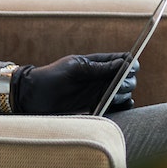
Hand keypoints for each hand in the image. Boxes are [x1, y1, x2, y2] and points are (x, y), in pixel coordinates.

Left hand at [14, 52, 136, 115]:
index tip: (131, 68)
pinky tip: (123, 104)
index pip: (124, 60)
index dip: (131, 64)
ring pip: (124, 93)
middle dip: (127, 81)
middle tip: (118, 86)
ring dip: (123, 94)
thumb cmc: (53, 77)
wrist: (35, 96)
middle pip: (128, 78)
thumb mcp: (76, 68)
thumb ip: (99, 68)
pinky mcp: (97, 106)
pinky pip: (117, 107)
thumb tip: (123, 64)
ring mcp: (100, 92)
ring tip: (113, 95)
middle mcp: (102, 77)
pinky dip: (123, 106)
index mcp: (98, 63)